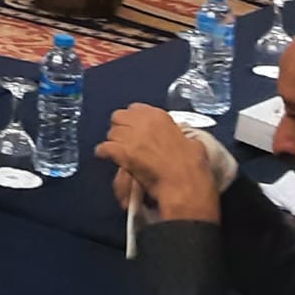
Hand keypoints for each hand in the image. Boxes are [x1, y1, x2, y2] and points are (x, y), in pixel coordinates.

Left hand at [95, 104, 219, 222]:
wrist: (184, 185)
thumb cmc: (192, 167)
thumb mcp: (192, 143)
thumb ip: (180, 134)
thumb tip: (179, 136)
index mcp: (159, 117)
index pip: (136, 109)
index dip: (134, 119)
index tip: (135, 127)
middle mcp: (142, 122)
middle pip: (119, 117)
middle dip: (120, 127)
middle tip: (123, 137)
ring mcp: (130, 137)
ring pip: (111, 133)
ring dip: (113, 140)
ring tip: (116, 148)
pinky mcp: (122, 152)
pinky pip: (104, 147)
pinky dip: (103, 152)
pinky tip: (103, 155)